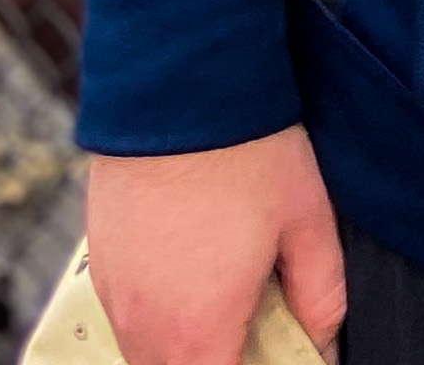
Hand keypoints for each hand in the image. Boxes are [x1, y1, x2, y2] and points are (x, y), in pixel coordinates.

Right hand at [85, 127, 344, 364]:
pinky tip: (193, 263)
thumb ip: (320, 293)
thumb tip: (324, 340)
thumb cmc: (248, 151)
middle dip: (218, 357)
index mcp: (199, 332)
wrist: (179, 86)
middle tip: (256, 319)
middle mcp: (145, 327)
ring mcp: (114, 296)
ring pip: (148, 352)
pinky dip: (159, 309)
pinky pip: (128, 314)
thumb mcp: (307, 219)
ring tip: (228, 288)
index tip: (274, 349)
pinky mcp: (98, 264)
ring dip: (186, 340)